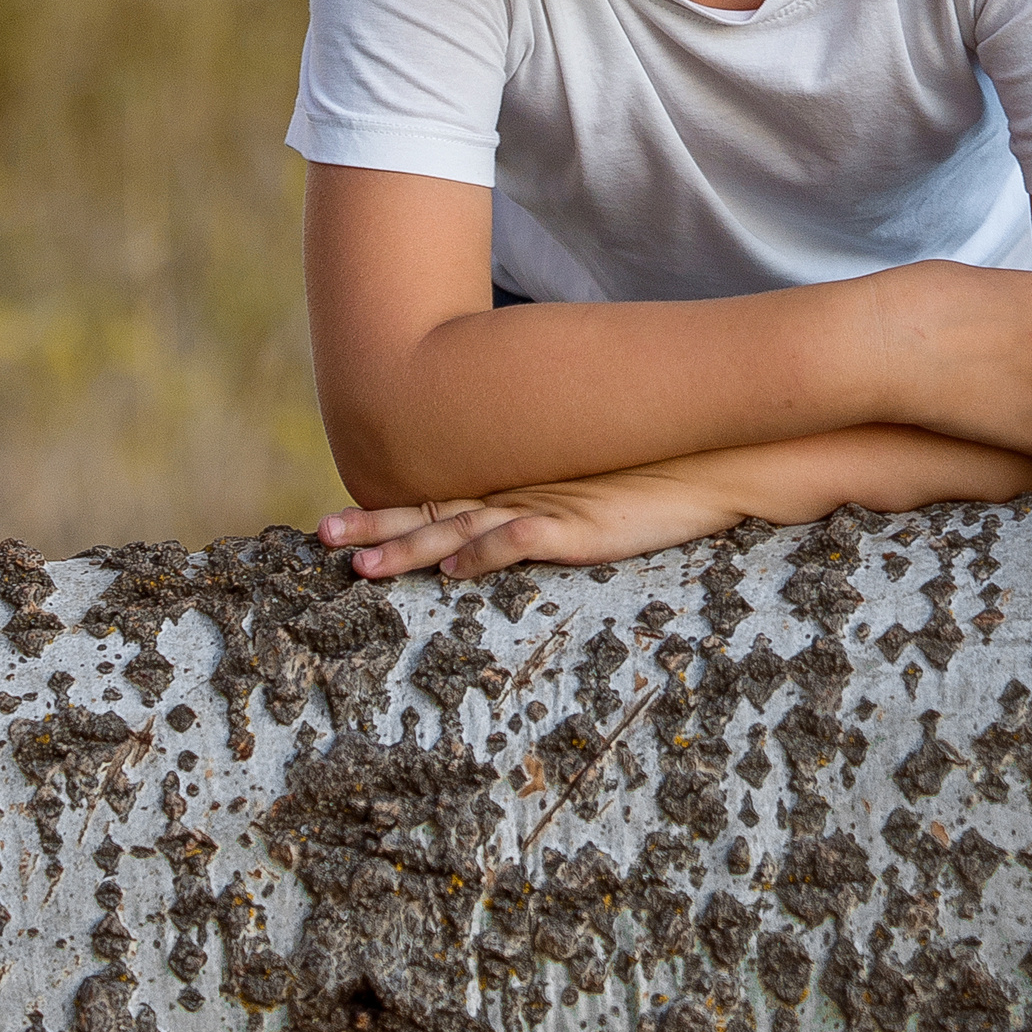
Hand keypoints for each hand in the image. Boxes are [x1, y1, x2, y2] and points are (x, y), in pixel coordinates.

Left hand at [320, 460, 759, 581]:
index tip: (331, 527)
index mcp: (513, 491)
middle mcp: (518, 495)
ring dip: (413, 548)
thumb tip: (499, 527)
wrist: (710, 463)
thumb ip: (539, 507)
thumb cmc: (651, 480)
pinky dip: (489, 552)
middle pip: (432, 515)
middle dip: (374, 529)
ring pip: (463, 530)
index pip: (434, 503)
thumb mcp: (582, 495)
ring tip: (365, 569)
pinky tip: (457, 568)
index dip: (382, 516)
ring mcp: (547, 509)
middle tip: (321, 538)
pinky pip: (525, 539)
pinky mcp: (581, 527)